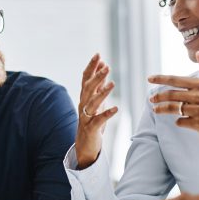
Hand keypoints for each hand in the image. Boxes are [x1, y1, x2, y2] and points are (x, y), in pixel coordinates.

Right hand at [75, 53, 116, 169]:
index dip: (91, 67)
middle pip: (88, 88)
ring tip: (112, 83)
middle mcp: (83, 105)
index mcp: (84, 97)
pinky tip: (116, 109)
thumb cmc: (92, 121)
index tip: (98, 55)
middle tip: (107, 66)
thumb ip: (99, 85)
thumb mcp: (96, 101)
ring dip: (102, 92)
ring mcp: (86, 117)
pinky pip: (98, 120)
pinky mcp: (91, 128)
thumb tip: (103, 67)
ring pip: (92, 103)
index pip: (86, 78)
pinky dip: (107, 114)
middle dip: (97, 76)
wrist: (85, 145)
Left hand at [148, 51, 198, 160]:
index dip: (160, 79)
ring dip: (162, 109)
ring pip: (173, 109)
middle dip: (158, 96)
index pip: (176, 80)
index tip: (150, 79)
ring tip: (156, 110)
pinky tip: (179, 121)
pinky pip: (181, 122)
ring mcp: (198, 111)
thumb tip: (198, 53)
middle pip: (171, 94)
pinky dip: (179, 121)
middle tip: (151, 99)